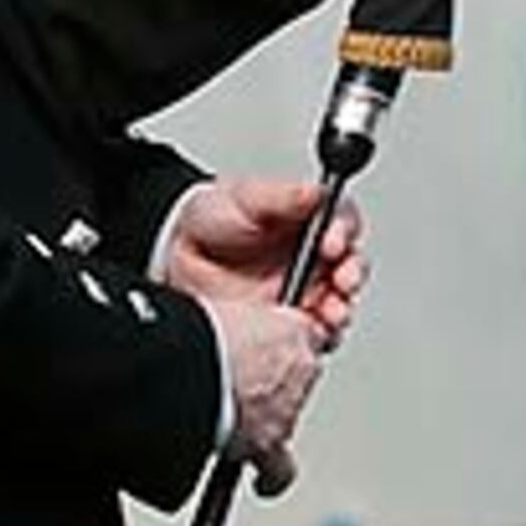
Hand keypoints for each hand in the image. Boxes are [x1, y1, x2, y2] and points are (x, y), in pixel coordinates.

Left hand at [159, 177, 368, 350]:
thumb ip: (282, 195)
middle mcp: (313, 257)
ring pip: (340, 302)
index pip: (344, 224)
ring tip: (329, 308)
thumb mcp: (243, 196)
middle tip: (340, 279)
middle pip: (352, 266)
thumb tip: (318, 192)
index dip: (345, 232)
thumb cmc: (210, 219)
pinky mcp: (290, 321)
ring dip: (341, 306)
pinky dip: (320, 333)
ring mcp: (304, 290)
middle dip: (352, 274)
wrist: (173, 255)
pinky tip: (310, 329)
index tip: (332, 242)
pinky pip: (315, 332)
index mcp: (309, 221)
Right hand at [202, 290, 325, 476]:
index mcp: (288, 330)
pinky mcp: (268, 443)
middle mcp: (297, 372)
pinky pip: (278, 467)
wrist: (189, 365)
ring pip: (287, 419)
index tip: (261, 347)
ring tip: (241, 425)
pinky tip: (264, 483)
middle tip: (244, 384)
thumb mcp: (213, 307)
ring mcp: (285, 410)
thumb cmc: (194, 330)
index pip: (300, 335)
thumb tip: (200, 319)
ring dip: (267, 421)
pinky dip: (272, 476)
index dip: (278, 344)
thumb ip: (224, 318)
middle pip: (298, 378)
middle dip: (274, 383)